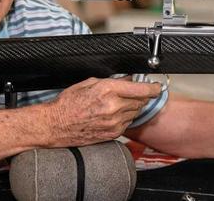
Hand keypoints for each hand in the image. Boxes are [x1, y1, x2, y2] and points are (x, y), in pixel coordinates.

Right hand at [43, 77, 160, 147]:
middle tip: (131, 93)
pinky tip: (111, 114)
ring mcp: (115, 122)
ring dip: (131, 107)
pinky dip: (124, 117)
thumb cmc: (68, 104)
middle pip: (141, 101)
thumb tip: (127, 80)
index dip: (153, 88)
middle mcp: (114, 107)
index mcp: (108, 91)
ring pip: (135, 112)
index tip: (157, 86)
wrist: (56, 125)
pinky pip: (127, 123)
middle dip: (139, 95)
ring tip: (115, 104)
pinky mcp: (113, 133)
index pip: (141, 90)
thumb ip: (111, 81)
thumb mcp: (89, 84)